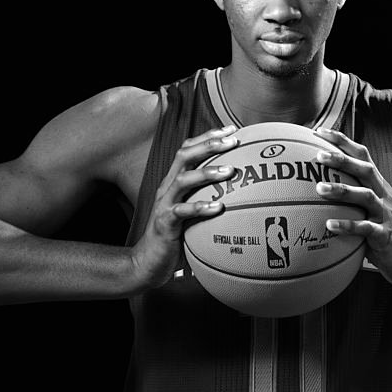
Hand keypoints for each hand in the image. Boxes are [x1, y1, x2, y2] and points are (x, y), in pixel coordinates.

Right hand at [130, 124, 238, 288]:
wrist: (147, 262)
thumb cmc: (175, 237)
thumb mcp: (192, 214)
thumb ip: (208, 199)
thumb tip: (243, 196)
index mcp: (174, 181)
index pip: (188, 150)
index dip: (208, 136)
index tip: (231, 129)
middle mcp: (167, 187)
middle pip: (184, 155)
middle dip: (209, 144)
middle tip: (233, 140)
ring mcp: (164, 204)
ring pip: (183, 180)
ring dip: (206, 172)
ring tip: (229, 171)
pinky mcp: (164, 223)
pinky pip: (182, 212)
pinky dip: (200, 207)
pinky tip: (219, 208)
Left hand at [313, 128, 391, 290]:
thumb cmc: (381, 232)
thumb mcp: (367, 210)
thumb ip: (348, 199)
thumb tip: (310, 190)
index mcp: (378, 185)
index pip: (362, 155)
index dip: (342, 141)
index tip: (319, 132)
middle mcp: (384, 195)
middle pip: (365, 170)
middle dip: (342, 160)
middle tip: (318, 156)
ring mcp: (386, 214)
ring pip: (366, 196)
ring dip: (342, 191)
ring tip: (319, 188)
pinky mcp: (386, 235)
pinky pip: (366, 228)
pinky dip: (348, 225)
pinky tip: (329, 226)